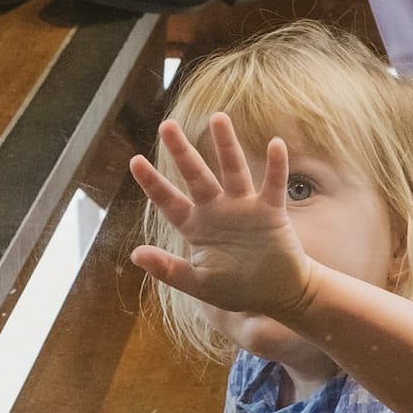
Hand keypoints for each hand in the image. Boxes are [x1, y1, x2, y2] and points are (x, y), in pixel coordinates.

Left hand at [129, 115, 318, 317]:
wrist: (278, 295)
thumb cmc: (236, 289)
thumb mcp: (198, 284)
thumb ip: (168, 270)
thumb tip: (135, 254)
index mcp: (196, 227)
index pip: (169, 201)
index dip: (152, 182)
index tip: (134, 161)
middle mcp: (217, 211)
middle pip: (196, 175)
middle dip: (182, 152)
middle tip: (167, 126)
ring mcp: (244, 208)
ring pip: (233, 170)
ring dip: (226, 145)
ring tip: (219, 118)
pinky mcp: (271, 211)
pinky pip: (273, 185)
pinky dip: (276, 166)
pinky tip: (275, 144)